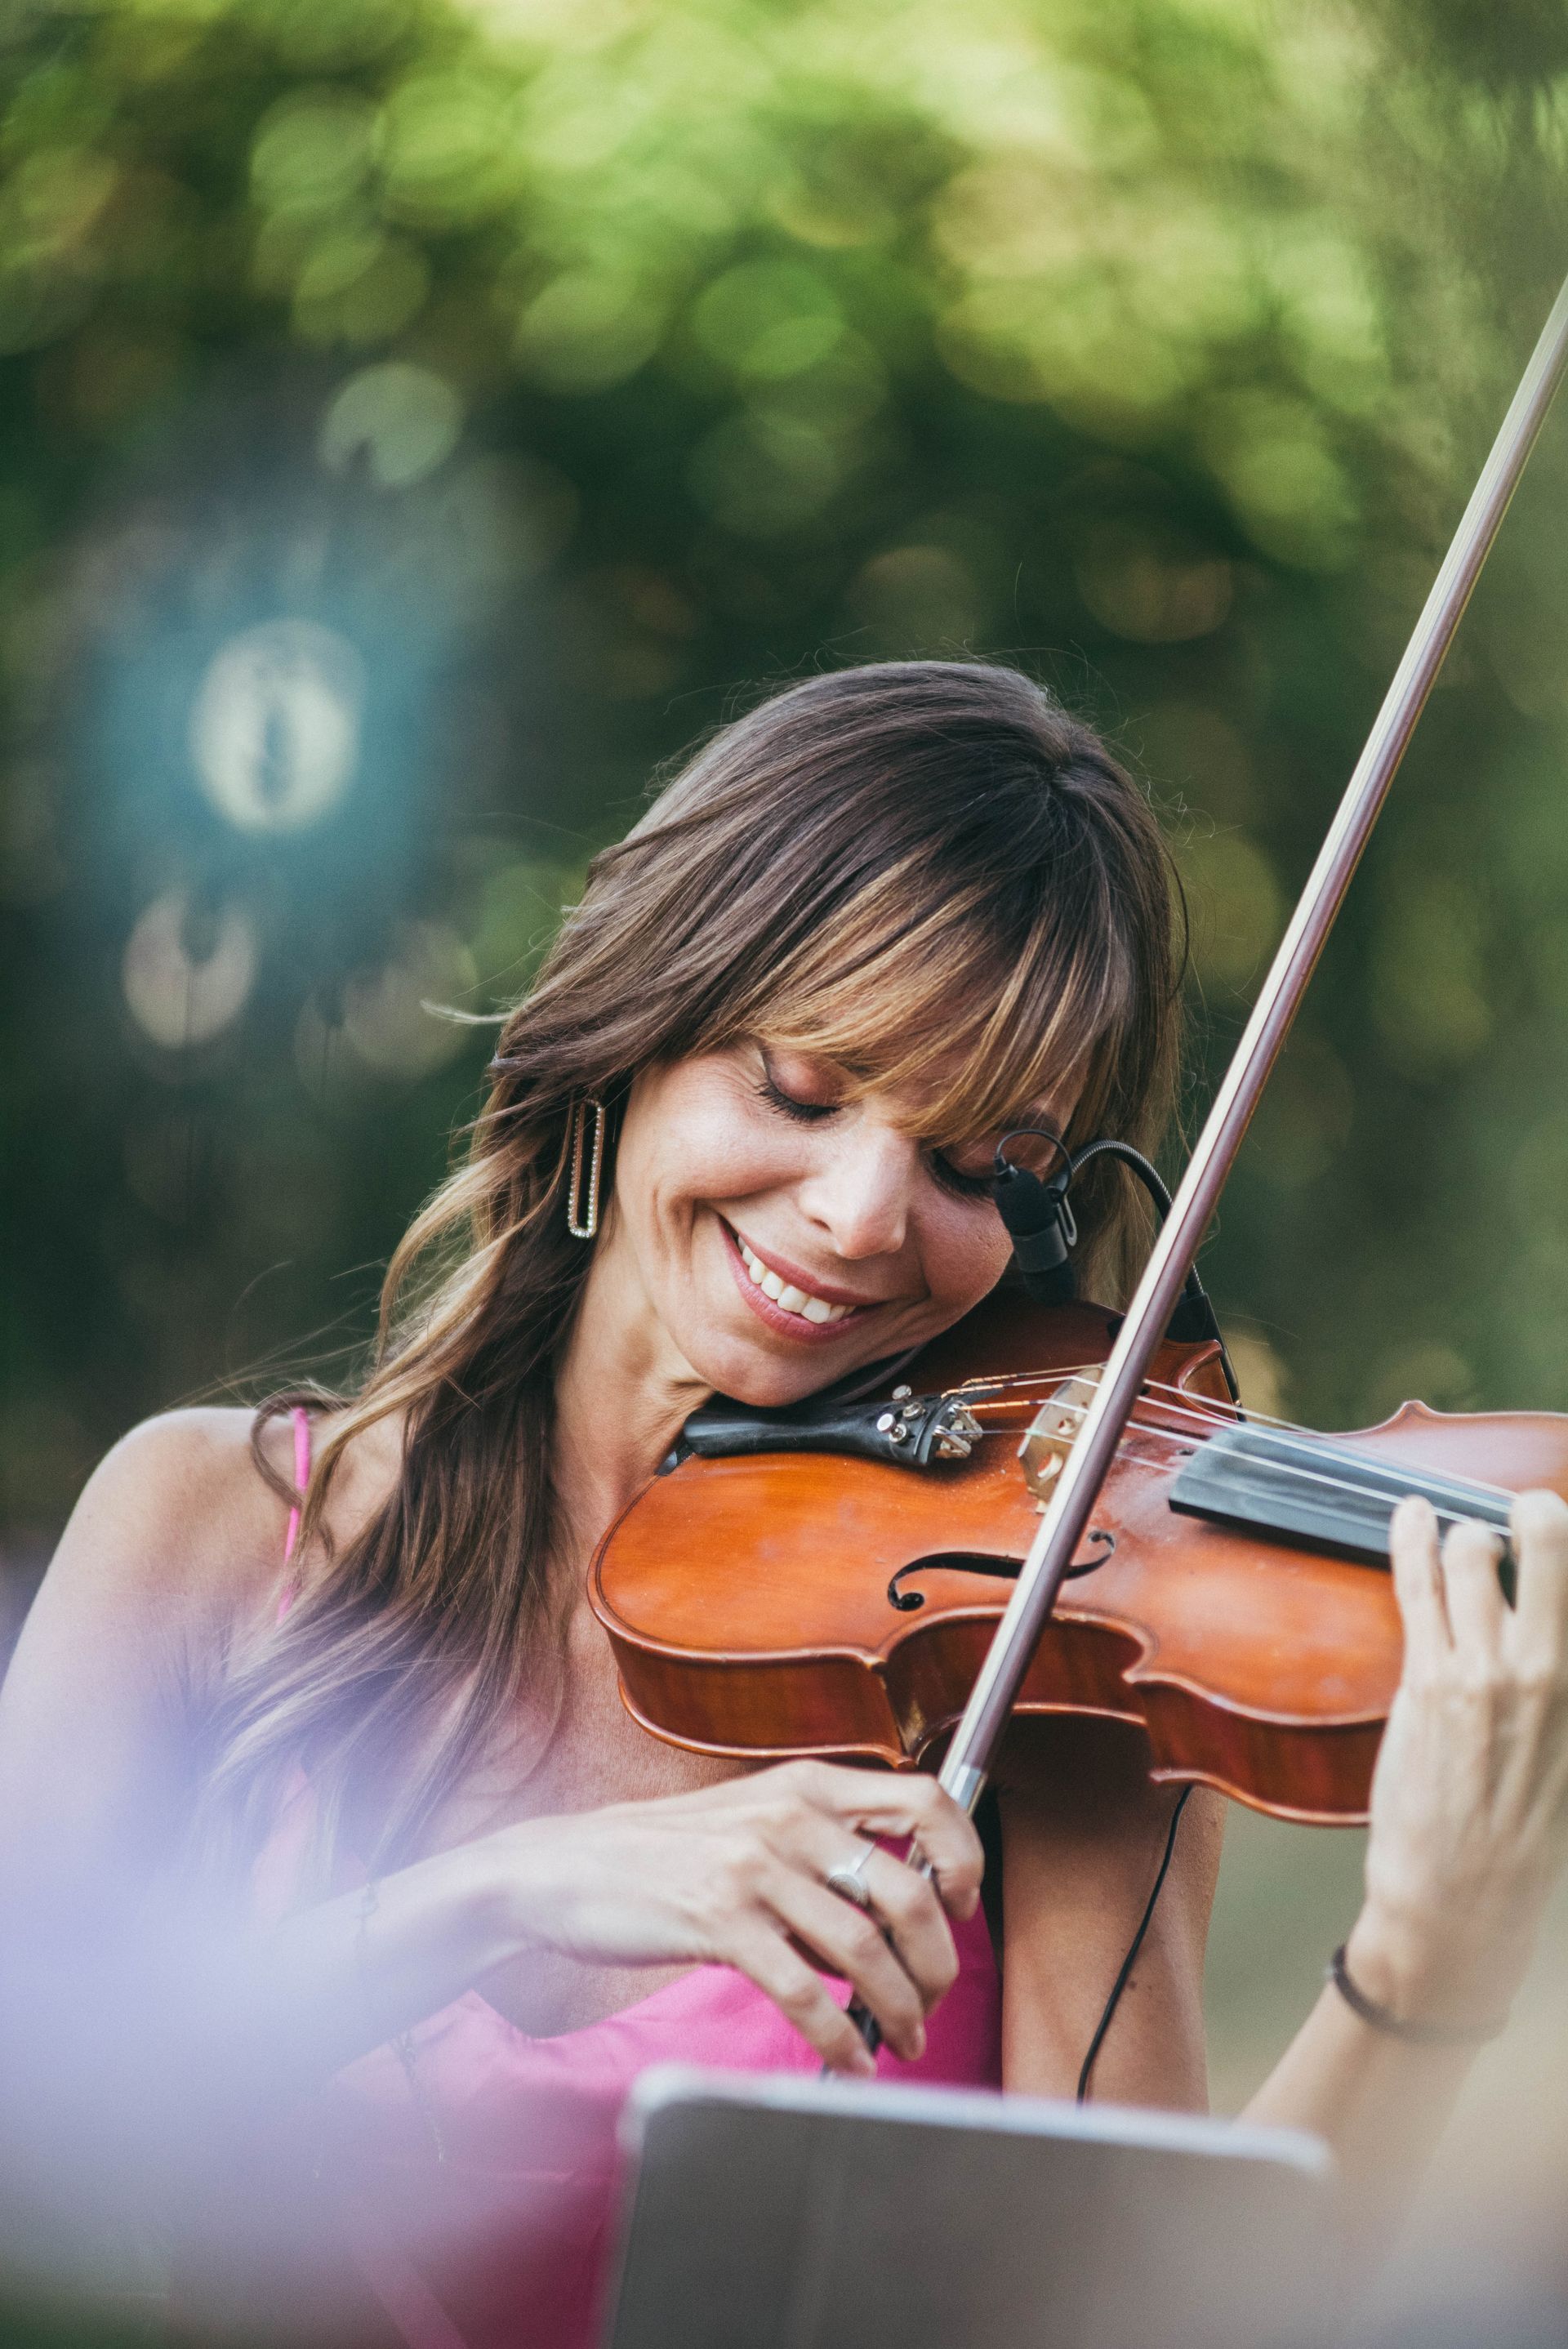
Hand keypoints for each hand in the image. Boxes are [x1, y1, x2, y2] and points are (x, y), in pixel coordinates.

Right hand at [495, 1760, 982, 2074]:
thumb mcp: (751, 1822)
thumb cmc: (663, 1852)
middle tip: (933, 1998)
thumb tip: (896, 1916)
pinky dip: (839, 2036)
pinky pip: (803, 1991)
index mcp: (806, 1785)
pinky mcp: (719, 1921)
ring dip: (899, 2008)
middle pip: (907, 1891)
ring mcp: (753, 1868)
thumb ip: (820, 1852)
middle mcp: (788, 1817)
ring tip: (904, 2038)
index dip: (962, 1854)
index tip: (964, 1903)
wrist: (563, 1867)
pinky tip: (849, 2057)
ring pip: (864, 1948)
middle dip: (937, 1961)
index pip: (924, 1799)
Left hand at [1348, 1489, 1567, 2025]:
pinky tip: (1409, 1513)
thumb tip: (1547, 1650)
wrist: (1464, 1900)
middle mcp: (1547, 1670)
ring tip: (1467, 1537)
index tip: (1561, 1533)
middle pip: (1547, 1547)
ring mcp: (1483, 1669)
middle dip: (1537, 1518)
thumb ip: (1559, 1695)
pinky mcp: (1427, 1678)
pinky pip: (1418, 1587)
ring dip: (1469, 1537)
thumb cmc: (1527, 1840)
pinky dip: (1410, 1540)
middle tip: (1532, 1512)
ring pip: (1474, 1556)